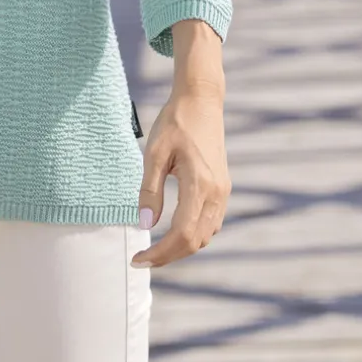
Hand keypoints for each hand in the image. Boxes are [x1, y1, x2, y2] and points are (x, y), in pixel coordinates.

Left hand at [131, 85, 230, 268]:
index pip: (182, 235)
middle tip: (141, 259)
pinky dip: (193, 235)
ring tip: (154, 249)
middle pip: (195, 242)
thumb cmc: (174, 122)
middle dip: (168, 256)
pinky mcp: (223, 188)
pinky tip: (173, 231)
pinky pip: (211, 223)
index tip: (137, 259)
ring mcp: (223, 192)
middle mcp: (217, 193)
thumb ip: (149, 190)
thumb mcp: (154, 152)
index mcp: (199, 185)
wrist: (201, 101)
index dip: (160, 254)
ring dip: (181, 247)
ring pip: (206, 236)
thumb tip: (144, 225)